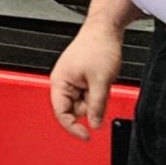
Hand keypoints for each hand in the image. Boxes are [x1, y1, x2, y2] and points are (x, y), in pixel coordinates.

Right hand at [49, 25, 123, 140]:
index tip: (86, 135)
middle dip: (90, 106)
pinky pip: (88, 94)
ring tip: (101, 81)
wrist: (105, 28)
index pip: (61, 114)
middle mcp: (63, 81)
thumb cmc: (97, 46)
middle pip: (74, 109)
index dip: (73, 127)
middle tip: (100, 92)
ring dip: (95, 98)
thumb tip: (95, 124)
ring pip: (83, 102)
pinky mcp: (81, 76)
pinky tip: (101, 79)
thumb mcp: (100, 81)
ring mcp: (72, 79)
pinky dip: (97, 92)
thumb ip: (97, 106)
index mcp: (59, 82)